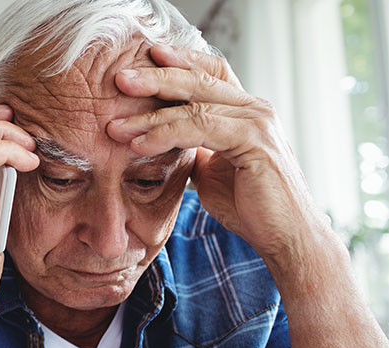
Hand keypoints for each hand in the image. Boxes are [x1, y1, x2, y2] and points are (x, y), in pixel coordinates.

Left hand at [107, 44, 327, 261]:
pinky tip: (140, 144)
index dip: (180, 61)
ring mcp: (257, 122)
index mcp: (245, 112)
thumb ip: (193, 149)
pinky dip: (166, 134)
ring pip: (195, 104)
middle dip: (156, 77)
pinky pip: (202, 128)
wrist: (284, 237)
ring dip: (150, 116)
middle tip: (119, 79)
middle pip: (199, 80)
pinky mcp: (254, 141)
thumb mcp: (212, 171)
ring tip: (116, 127)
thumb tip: (163, 142)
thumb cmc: (251, 207)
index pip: (210, 74)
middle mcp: (254, 110)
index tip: (145, 58)